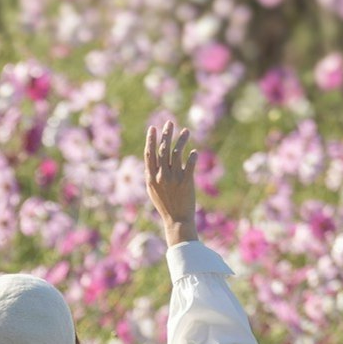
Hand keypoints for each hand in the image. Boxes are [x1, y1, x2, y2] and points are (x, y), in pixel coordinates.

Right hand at [144, 119, 197, 245]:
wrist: (176, 221)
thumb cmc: (165, 205)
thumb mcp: (153, 191)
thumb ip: (150, 176)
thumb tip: (148, 162)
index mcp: (151, 177)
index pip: (149, 154)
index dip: (150, 139)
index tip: (153, 127)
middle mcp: (161, 176)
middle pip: (163, 150)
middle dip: (166, 134)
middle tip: (169, 122)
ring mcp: (174, 179)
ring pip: (177, 153)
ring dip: (181, 140)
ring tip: (186, 131)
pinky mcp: (186, 182)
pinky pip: (190, 164)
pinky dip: (193, 156)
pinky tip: (194, 151)